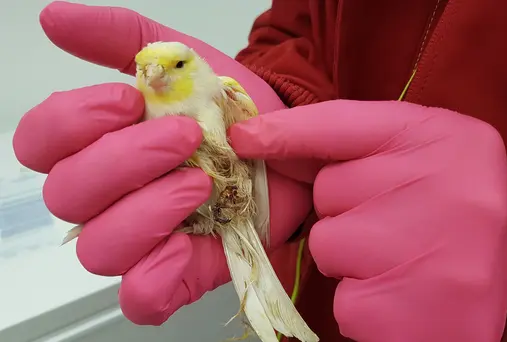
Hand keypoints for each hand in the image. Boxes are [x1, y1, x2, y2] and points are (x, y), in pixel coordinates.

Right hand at [13, 1, 312, 324]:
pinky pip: (141, 297)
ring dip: (148, 211)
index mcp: (98, 145)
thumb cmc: (227, 106)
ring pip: (100, 248)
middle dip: (126, 161)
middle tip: (185, 137)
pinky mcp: (178, 273)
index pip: (42, 143)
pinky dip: (156, 277)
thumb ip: (120, 38)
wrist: (284, 142)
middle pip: (69, 196)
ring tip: (202, 184)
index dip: (73, 123)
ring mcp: (140, 240)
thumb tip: (55, 17)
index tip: (131, 100)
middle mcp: (108, 197)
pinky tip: (191, 241)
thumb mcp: (182, 60)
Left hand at [230, 100, 506, 340]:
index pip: (344, 123)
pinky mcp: (407, 308)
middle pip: (331, 187)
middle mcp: (448, 185)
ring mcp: (429, 248)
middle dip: (344, 211)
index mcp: (447, 140)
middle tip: (392, 228)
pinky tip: (398, 296)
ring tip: (398, 265)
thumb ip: (354, 150)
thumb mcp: (414, 166)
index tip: (243, 138)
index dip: (287, 130)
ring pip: (329, 242)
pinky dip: (360, 299)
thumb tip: (261, 140)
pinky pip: (342, 294)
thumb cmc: (443, 222)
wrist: (483, 298)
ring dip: (349, 259)